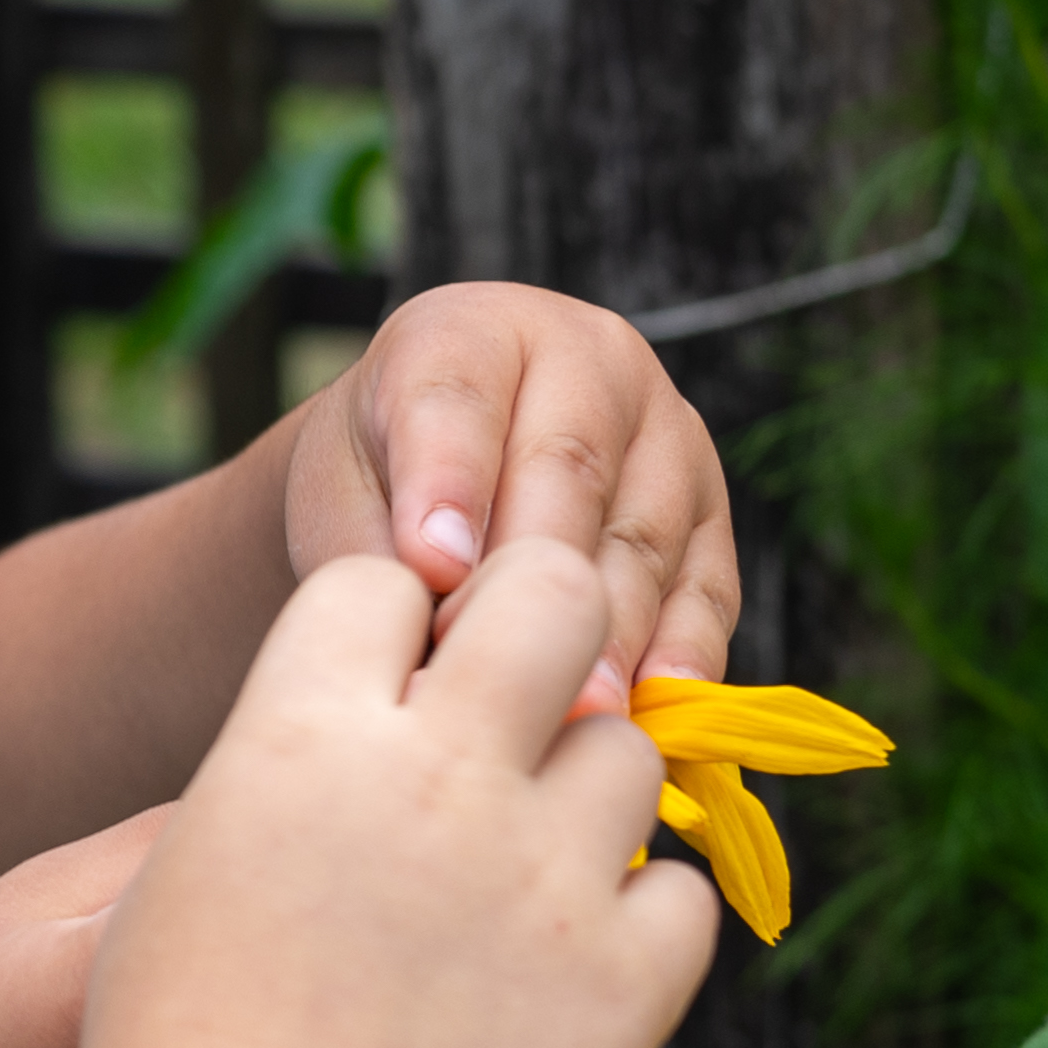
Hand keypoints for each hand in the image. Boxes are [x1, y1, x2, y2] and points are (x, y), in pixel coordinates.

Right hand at [75, 543, 704, 1047]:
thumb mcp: (176, 881)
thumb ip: (281, 772)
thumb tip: (375, 722)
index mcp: (299, 734)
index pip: (385, 577)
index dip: (389, 625)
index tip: (386, 691)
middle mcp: (438, 777)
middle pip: (554, 591)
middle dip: (540, 624)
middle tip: (514, 709)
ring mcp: (547, 878)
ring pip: (629, 748)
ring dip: (583, 794)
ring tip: (518, 883)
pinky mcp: (629, 982)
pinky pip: (681, 892)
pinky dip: (633, 921)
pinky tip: (562, 973)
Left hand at [282, 286, 737, 696]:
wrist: (435, 479)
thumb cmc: (379, 487)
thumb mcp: (340, 499)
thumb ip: (370, 554)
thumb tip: (434, 632)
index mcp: (470, 333)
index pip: (459, 398)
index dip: (449, 482)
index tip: (432, 566)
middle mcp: (586, 360)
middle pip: (568, 467)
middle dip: (538, 577)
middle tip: (511, 670)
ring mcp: (663, 432)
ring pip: (642, 535)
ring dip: (612, 632)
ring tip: (575, 714)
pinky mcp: (708, 511)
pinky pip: (705, 586)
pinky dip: (679, 655)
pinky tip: (648, 712)